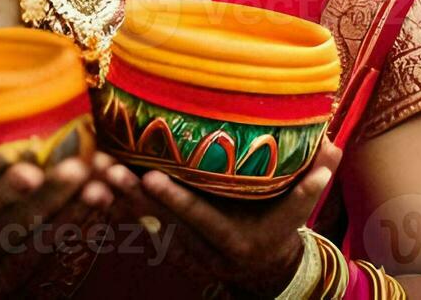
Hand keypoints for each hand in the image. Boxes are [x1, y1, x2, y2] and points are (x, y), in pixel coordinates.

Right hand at [0, 105, 114, 299]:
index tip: (23, 173)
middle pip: (7, 236)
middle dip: (46, 202)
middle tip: (79, 166)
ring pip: (34, 252)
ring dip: (70, 219)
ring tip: (102, 184)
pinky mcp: (7, 292)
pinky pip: (47, 266)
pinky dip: (74, 239)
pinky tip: (99, 212)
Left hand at [102, 140, 342, 297]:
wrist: (261, 273)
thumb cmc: (281, 232)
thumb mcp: (299, 212)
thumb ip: (313, 183)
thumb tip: (332, 147)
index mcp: (229, 238)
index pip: (197, 216)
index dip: (174, 199)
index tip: (150, 177)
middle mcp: (198, 245)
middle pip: (159, 219)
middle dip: (130, 195)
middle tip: (106, 168)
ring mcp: (178, 245)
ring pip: (139, 224)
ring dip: (112, 201)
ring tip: (88, 174)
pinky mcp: (165, 240)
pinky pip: (132, 225)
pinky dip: (110, 208)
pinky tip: (88, 186)